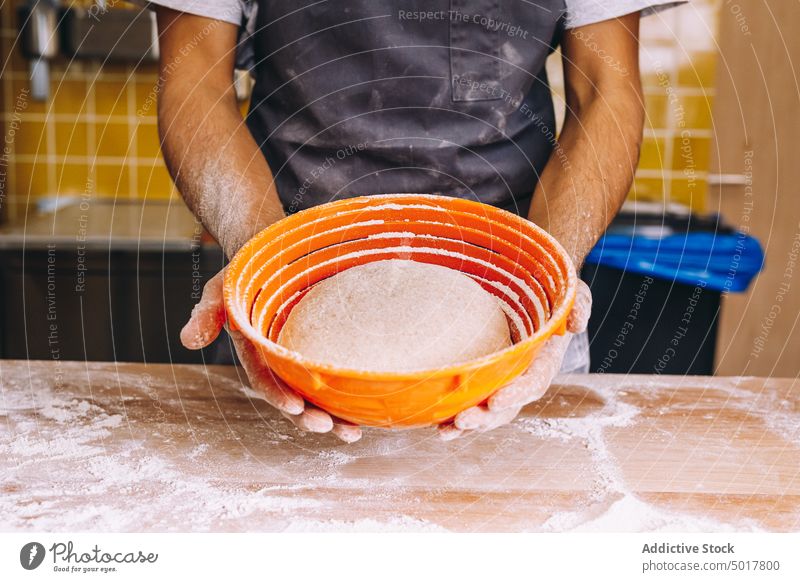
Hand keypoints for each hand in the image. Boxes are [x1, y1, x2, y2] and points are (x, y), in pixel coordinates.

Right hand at [181, 271, 362, 442]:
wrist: (274, 253)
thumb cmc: (246, 274)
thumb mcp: (222, 288)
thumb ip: (207, 314)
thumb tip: (187, 341)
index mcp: (255, 352)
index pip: (264, 380)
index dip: (278, 395)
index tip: (295, 408)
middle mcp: (280, 361)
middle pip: (294, 396)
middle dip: (309, 417)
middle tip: (330, 428)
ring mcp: (302, 357)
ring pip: (318, 394)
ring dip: (335, 417)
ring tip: (352, 434)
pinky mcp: (324, 349)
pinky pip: (337, 376)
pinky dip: (350, 394)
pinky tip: (369, 410)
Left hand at [438, 279, 591, 439]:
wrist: (531, 293)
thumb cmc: (550, 293)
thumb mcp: (570, 293)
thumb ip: (578, 304)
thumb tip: (576, 323)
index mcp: (545, 361)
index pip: (533, 383)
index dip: (516, 394)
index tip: (495, 401)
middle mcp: (524, 378)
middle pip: (508, 406)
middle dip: (486, 417)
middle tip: (463, 419)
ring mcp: (503, 382)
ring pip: (488, 412)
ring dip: (468, 424)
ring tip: (446, 430)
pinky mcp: (485, 380)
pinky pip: (471, 403)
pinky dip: (455, 417)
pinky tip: (437, 425)